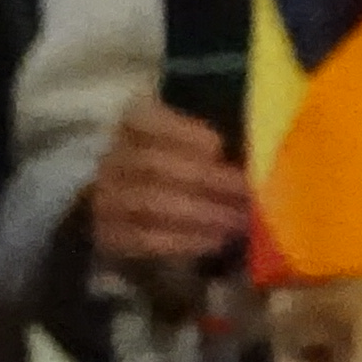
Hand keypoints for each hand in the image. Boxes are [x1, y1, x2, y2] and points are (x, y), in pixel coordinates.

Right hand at [88, 99, 251, 271]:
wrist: (132, 217)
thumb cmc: (176, 173)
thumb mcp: (188, 149)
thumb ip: (212, 150)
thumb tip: (254, 158)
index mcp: (132, 126)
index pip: (146, 120)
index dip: (183, 133)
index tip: (219, 147)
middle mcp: (113, 160)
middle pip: (153, 165)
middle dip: (205, 179)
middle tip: (246, 193)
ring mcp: (107, 200)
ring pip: (151, 202)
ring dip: (201, 212)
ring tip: (237, 220)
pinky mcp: (111, 237)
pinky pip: (146, 239)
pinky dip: (185, 241)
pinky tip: (216, 241)